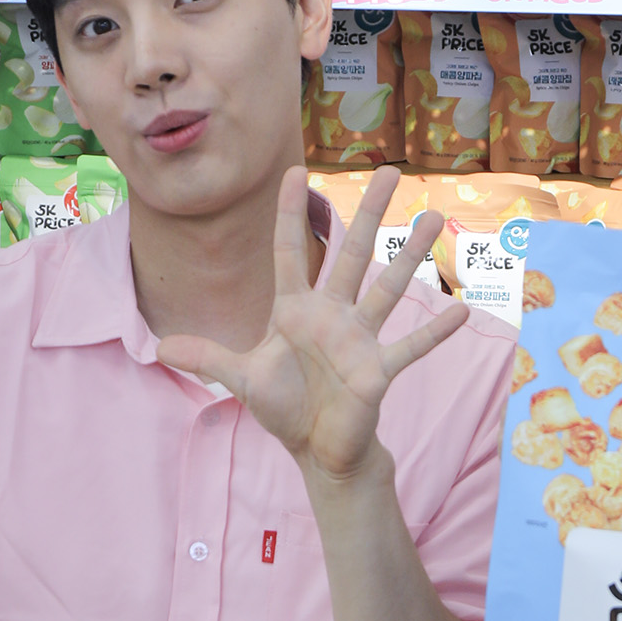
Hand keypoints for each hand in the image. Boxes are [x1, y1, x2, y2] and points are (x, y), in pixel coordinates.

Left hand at [157, 166, 466, 485]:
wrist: (317, 449)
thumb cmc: (284, 408)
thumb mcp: (242, 380)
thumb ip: (208, 358)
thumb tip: (160, 347)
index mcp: (295, 310)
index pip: (292, 252)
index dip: (291, 214)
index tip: (295, 171)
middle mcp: (331, 315)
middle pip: (352, 254)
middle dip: (369, 212)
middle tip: (389, 170)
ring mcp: (359, 339)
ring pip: (387, 288)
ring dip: (410, 256)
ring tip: (433, 218)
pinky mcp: (378, 370)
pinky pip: (410, 347)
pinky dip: (434, 333)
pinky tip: (462, 312)